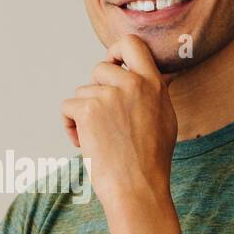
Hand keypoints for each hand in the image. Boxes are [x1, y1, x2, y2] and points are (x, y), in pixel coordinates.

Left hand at [60, 35, 176, 210]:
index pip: (132, 44)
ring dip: (83, 113)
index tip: (111, 63)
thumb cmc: (151, 162)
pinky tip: (84, 143)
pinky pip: (67, 107)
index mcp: (154, 84)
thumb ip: (156, 94)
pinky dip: (70, 126)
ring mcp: (109, 95)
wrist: (138, 188)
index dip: (116, 50)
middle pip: (99, 68)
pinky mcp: (88, 109)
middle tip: (101, 119)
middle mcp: (133, 83)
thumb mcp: (166, 119)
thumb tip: (157, 77)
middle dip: (94, 90)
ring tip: (97, 139)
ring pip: (82, 92)